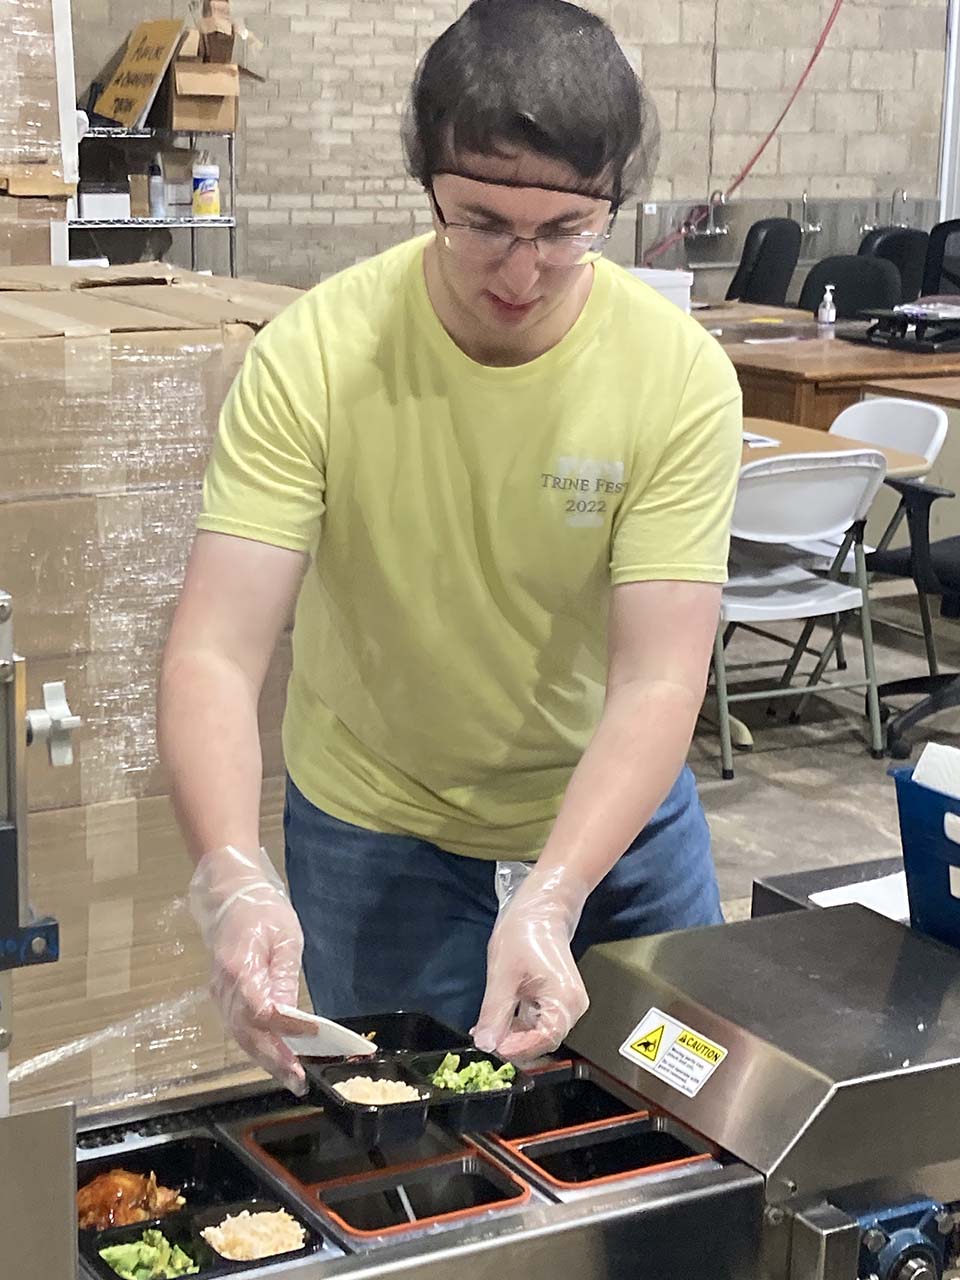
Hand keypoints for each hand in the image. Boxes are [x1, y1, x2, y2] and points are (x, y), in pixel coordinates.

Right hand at [189, 845, 307, 1094]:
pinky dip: (257, 1047)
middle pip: (248, 1033)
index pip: (262, 1010)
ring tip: (292, 1078)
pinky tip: (277, 1058)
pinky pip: (239, 1029)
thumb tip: (293, 1019)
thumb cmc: (262, 912)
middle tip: (299, 1082)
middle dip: (275, 1061)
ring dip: (266, 1060)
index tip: (314, 1035)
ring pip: (241, 1037)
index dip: (286, 1029)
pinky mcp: (222, 998)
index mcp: (240, 968)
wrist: (230, 897)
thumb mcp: (285, 938)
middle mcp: (224, 988)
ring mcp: (219, 995)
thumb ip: (285, 978)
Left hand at [473, 867, 589, 1064]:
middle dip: (512, 1043)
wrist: (541, 908)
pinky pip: (538, 1020)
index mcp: (565, 1000)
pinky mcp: (557, 999)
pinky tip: (496, 1021)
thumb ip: (495, 1013)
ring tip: (485, 1030)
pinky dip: (517, 1024)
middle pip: (542, 1040)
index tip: (490, 1046)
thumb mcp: (502, 974)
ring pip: (538, 1033)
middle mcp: (572, 1007)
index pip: (543, 1040)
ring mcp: (566, 1004)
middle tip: (484, 1038)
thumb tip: (485, 1045)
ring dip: (512, 1035)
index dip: (516, 1048)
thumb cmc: (524, 933)